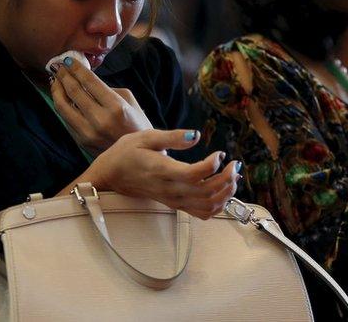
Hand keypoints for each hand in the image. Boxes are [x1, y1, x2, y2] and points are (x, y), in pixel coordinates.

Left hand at [50, 57, 152, 153]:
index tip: (68, 59)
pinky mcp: (81, 142)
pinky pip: (66, 119)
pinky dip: (61, 105)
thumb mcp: (129, 102)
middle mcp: (100, 120)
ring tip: (55, 80)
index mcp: (116, 107)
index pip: (89, 81)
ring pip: (63, 107)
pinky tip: (61, 97)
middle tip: (58, 66)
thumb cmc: (137, 125)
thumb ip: (107, 89)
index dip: (76, 68)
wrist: (138, 157)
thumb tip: (85, 79)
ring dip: (56, 90)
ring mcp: (88, 133)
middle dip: (64, 75)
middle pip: (74, 91)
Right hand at [81, 128, 241, 219]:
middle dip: (227, 179)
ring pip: (207, 205)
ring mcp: (173, 200)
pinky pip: (202, 212)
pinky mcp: (175, 205)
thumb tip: (197, 135)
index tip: (219, 153)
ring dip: (226, 193)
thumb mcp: (146, 136)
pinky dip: (218, 204)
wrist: (112, 175)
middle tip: (235, 164)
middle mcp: (169, 189)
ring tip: (233, 175)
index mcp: (161, 170)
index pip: (193, 175)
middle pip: (205, 192)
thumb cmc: (127, 152)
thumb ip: (173, 137)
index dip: (212, 166)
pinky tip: (223, 189)